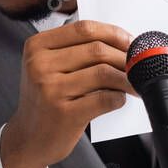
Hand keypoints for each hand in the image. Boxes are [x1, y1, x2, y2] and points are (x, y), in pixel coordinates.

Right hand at [0, 19, 137, 167]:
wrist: (28, 139)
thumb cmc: (44, 101)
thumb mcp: (48, 68)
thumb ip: (76, 51)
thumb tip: (122, 43)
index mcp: (37, 47)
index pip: (84, 29)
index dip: (113, 33)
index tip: (129, 42)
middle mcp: (40, 65)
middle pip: (97, 50)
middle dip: (124, 57)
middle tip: (138, 65)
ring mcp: (51, 89)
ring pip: (104, 73)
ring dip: (126, 78)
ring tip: (134, 84)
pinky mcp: (65, 113)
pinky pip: (104, 98)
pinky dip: (118, 98)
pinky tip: (118, 99)